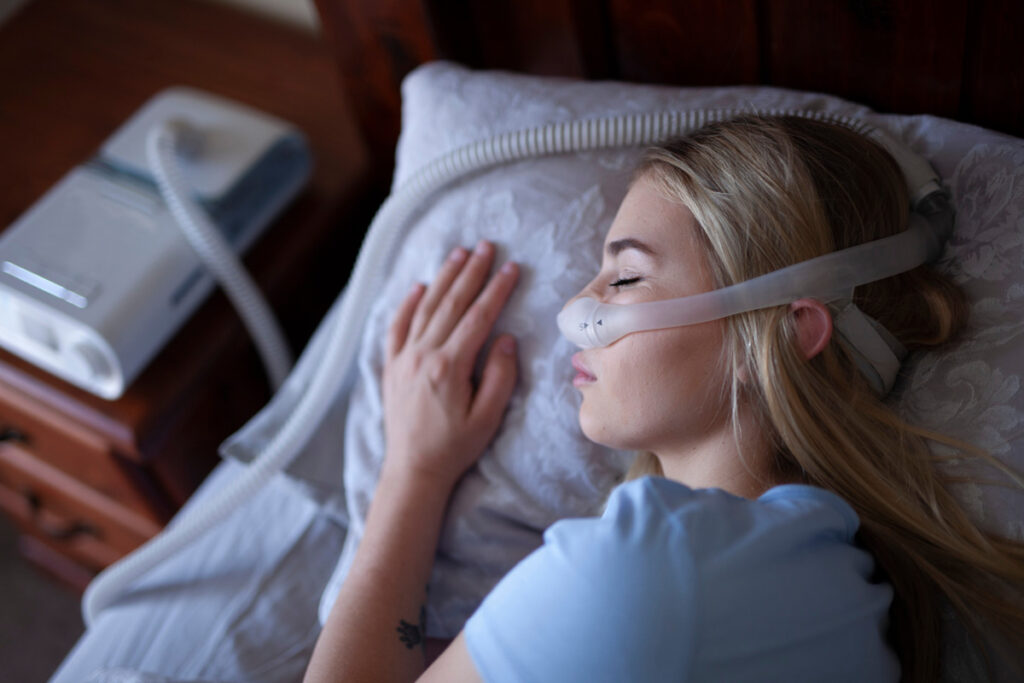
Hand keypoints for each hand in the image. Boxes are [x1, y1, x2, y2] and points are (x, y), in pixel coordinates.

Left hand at [382, 241, 518, 489]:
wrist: (413, 470)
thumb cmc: (455, 448)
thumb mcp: (488, 418)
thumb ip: (500, 376)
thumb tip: (506, 338)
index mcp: (449, 367)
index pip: (478, 317)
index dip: (496, 290)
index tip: (511, 267)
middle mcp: (422, 356)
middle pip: (450, 304)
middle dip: (471, 272)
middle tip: (486, 245)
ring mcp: (403, 359)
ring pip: (424, 308)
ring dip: (443, 278)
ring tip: (459, 254)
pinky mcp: (391, 367)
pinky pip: (396, 327)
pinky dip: (407, 304)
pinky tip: (419, 286)